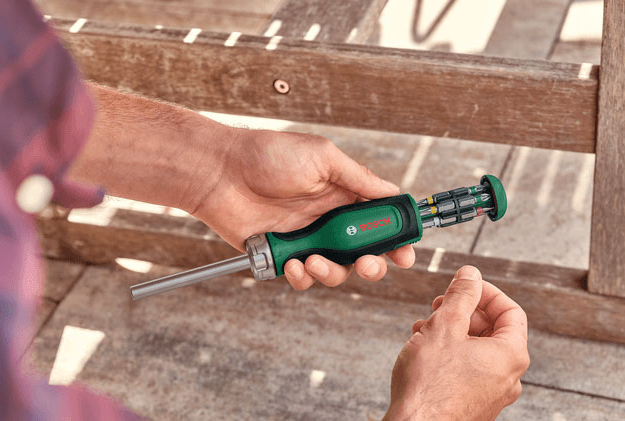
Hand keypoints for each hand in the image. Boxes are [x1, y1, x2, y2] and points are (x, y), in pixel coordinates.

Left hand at [192, 129, 415, 288]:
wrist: (220, 172)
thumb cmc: (267, 155)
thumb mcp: (322, 157)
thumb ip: (358, 178)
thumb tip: (392, 192)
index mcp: (343, 196)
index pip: (379, 221)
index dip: (395, 238)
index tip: (405, 252)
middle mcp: (329, 221)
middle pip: (364, 253)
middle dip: (373, 264)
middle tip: (368, 264)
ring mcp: (307, 240)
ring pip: (336, 271)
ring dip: (333, 272)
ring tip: (315, 260)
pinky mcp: (284, 256)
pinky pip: (303, 277)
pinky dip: (303, 277)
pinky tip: (295, 264)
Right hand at [384, 266, 528, 420]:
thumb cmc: (429, 386)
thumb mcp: (444, 326)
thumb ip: (461, 295)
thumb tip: (471, 275)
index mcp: (511, 355)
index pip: (511, 311)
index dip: (486, 293)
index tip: (464, 286)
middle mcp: (508, 377)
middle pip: (493, 330)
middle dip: (464, 313)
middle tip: (439, 307)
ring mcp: (492, 394)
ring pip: (477, 350)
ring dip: (452, 332)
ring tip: (425, 329)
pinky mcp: (474, 405)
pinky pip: (469, 370)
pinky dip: (450, 354)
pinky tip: (425, 351)